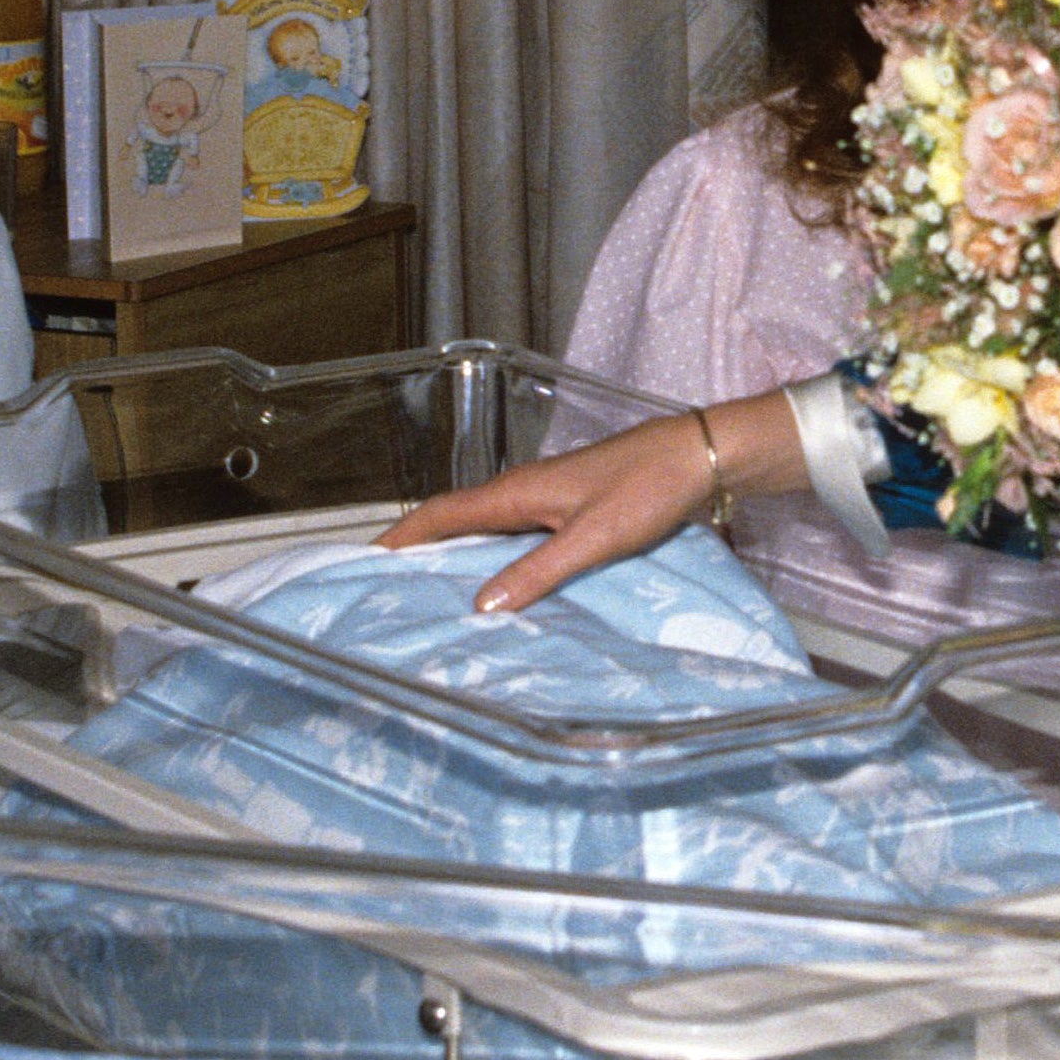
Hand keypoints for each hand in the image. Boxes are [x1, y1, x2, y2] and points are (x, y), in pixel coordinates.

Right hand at [377, 397, 768, 612]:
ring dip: (454, 556)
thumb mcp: (593, 537)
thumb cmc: (647, 488)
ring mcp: (544, 499)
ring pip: (483, 530)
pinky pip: (513, 535)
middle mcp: (521, 491)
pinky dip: (492, 558)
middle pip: (453, 522)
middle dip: (416, 551)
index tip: (363, 562)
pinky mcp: (567, 507)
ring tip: (431, 595)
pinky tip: (499, 585)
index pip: (440, 515)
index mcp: (516, 492)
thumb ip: (539, 570)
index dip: (399, 538)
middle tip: (386, 589)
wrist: (697, 456)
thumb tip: (481, 604)